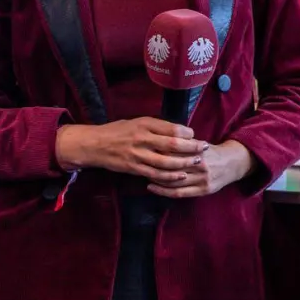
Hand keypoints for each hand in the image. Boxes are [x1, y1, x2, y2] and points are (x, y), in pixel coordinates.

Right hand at [55, 118, 206, 183]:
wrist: (94, 144)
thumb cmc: (118, 131)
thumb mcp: (137, 122)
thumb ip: (157, 126)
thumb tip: (181, 131)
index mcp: (144, 125)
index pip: (172, 129)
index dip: (187, 133)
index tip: (195, 135)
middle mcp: (142, 139)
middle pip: (173, 145)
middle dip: (192, 147)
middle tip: (205, 148)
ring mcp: (138, 155)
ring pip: (167, 162)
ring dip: (185, 163)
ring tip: (197, 162)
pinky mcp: (134, 168)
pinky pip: (155, 174)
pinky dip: (170, 176)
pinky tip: (181, 175)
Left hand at [149, 141, 252, 198]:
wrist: (233, 164)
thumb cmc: (212, 152)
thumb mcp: (200, 144)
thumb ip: (184, 143)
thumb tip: (160, 138)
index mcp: (199, 151)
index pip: (174, 151)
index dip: (158, 151)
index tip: (146, 149)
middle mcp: (201, 165)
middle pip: (172, 166)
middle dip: (155, 165)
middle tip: (141, 162)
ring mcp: (203, 179)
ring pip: (174, 180)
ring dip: (157, 179)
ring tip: (144, 174)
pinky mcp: (203, 190)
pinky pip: (179, 193)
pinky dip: (163, 191)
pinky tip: (152, 187)